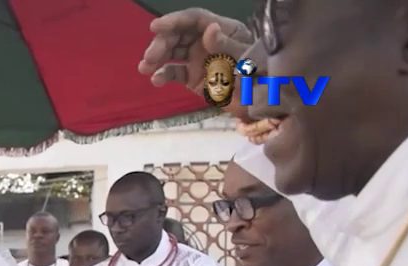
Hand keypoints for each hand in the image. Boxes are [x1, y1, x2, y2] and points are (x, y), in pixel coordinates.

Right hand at [138, 10, 257, 120]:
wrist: (263, 105)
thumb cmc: (262, 77)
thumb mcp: (249, 59)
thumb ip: (229, 45)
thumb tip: (208, 30)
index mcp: (223, 29)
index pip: (195, 19)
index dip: (174, 20)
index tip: (155, 27)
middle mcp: (207, 41)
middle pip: (179, 34)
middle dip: (161, 43)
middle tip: (150, 58)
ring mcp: (198, 59)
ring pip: (172, 52)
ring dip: (156, 58)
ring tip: (145, 68)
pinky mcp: (192, 77)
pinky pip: (174, 73)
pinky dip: (163, 75)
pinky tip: (156, 80)